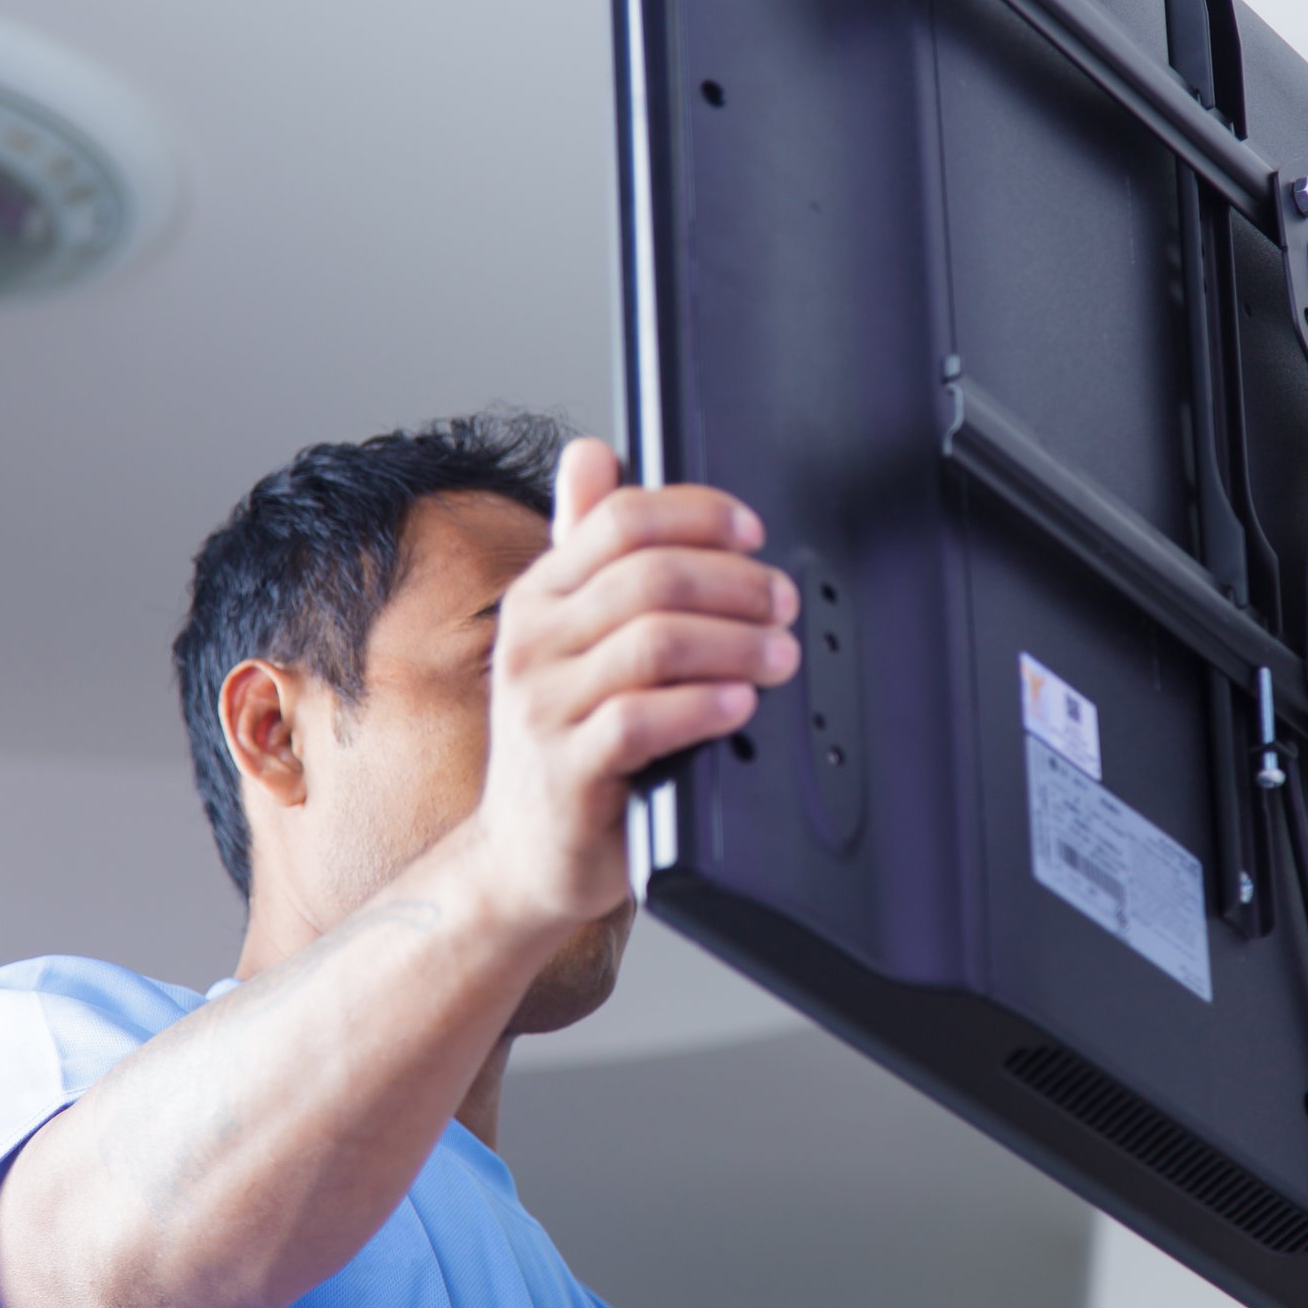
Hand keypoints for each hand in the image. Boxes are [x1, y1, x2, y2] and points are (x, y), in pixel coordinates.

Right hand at [469, 438, 800, 931]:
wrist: (524, 854)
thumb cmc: (565, 739)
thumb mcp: (566, 636)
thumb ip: (586, 550)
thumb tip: (592, 453)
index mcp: (540, 596)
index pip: (620, 518)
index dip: (698, 514)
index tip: (753, 533)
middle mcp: (532, 642)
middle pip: (651, 576)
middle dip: (736, 583)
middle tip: (783, 603)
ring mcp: (544, 708)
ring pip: (655, 642)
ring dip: (736, 643)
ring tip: (780, 656)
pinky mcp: (567, 772)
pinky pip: (643, 721)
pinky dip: (704, 706)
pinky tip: (740, 704)